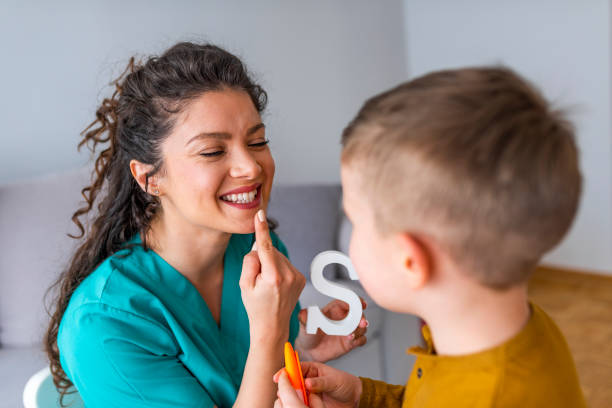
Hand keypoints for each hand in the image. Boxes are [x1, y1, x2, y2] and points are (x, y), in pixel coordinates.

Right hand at [240, 210, 305, 344]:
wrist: (272, 326)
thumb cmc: (255, 306)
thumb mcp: (244, 284)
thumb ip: (250, 261)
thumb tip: (259, 246)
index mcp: (272, 277)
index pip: (266, 247)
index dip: (262, 230)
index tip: (260, 214)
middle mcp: (288, 275)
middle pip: (271, 252)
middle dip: (262, 258)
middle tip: (257, 279)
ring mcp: (297, 277)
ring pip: (279, 257)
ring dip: (271, 264)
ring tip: (267, 285)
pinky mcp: (301, 278)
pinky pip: (285, 264)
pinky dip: (278, 269)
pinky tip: (276, 284)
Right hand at [273, 362, 361, 407]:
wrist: (354, 398)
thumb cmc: (345, 384)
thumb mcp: (334, 381)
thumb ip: (320, 382)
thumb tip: (307, 383)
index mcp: (311, 369)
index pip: (295, 368)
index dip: (286, 371)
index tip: (279, 377)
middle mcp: (307, 380)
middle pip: (291, 382)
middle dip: (287, 386)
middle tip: (287, 392)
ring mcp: (307, 392)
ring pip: (294, 394)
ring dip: (293, 397)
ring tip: (300, 400)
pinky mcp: (309, 403)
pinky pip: (300, 403)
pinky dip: (299, 404)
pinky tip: (302, 405)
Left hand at [295, 299, 367, 362]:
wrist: (309, 351)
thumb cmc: (308, 334)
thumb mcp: (305, 324)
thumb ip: (304, 318)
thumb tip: (303, 313)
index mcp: (334, 309)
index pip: (348, 301)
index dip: (356, 301)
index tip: (361, 303)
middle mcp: (343, 319)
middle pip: (359, 314)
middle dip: (362, 317)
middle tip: (361, 322)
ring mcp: (348, 330)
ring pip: (362, 327)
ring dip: (360, 330)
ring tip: (350, 335)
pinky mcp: (350, 342)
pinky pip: (361, 339)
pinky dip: (359, 340)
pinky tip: (352, 341)